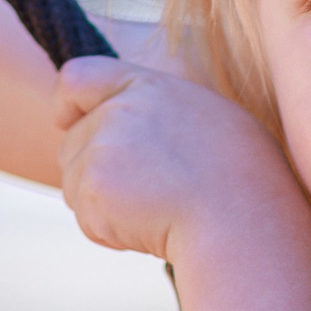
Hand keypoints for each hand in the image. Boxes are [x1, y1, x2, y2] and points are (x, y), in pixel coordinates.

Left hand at [53, 57, 310, 261]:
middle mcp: (119, 110)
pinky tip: (151, 228)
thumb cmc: (243, 180)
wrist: (241, 221)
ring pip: (75, 184)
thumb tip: (128, 129)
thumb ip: (157, 115)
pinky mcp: (93, 187)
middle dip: (96, 173)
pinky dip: (110, 232)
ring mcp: (102, 147)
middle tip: (147, 194)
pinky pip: (86, 218)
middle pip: (74, 142)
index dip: (67, 102)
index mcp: (148, 86)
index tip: (67, 120)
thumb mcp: (209, 122)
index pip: (78, 77)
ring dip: (104, 206)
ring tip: (159, 211)